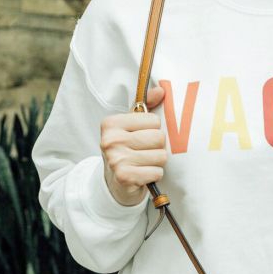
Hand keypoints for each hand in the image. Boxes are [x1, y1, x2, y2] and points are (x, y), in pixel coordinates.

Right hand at [100, 84, 166, 206]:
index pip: (154, 120)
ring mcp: (116, 159)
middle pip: (159, 137)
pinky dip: (154, 175)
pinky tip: (143, 174)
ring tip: (144, 163)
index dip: (153, 130)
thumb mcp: (132, 126)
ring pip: (161, 155)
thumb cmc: (126, 149)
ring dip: (157, 162)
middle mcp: (110, 140)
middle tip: (144, 152)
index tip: (140, 136)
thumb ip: (147, 105)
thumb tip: (161, 90)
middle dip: (157, 147)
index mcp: (111, 123)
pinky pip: (157, 172)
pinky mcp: (125, 177)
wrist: (114, 183)